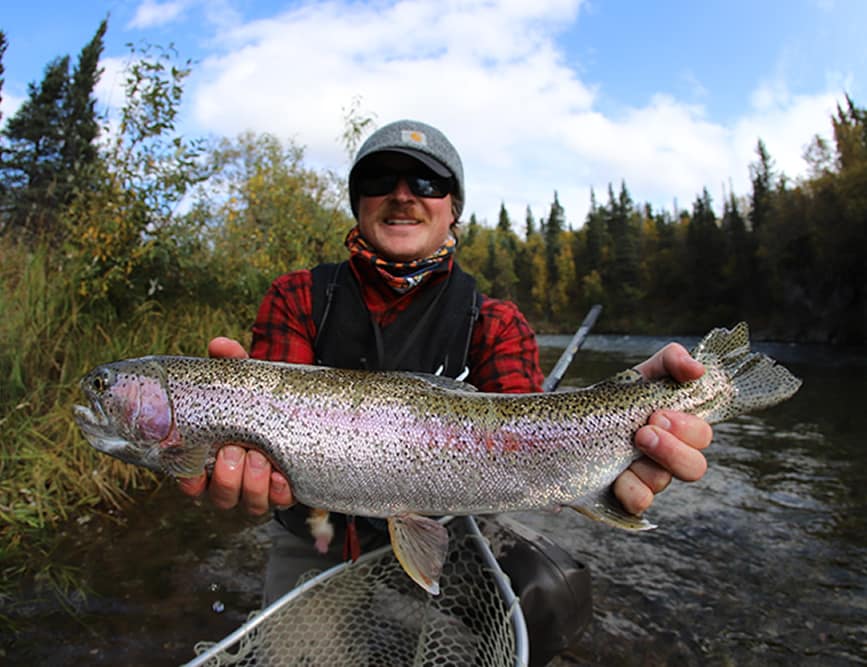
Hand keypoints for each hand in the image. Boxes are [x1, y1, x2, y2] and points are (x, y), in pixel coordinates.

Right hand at [176, 337, 295, 514]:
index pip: (190, 483)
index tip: (195, 470)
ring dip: (253, 484)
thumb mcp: (246, 381)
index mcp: (211, 459)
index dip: (189, 482)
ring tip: (260, 457)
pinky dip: (279, 491)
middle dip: (227, 478)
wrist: (297, 407)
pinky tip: (282, 476)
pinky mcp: (285, 490)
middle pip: (221, 497)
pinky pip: (280, 501)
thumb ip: (231, 363)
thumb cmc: (259, 399)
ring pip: (250, 504)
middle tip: (236, 450)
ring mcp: (259, 488)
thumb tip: (220, 345)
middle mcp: (233, 480)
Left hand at [613, 342, 712, 514]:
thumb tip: (697, 369)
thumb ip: (671, 361)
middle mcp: (665, 458)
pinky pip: (638, 504)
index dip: (688, 428)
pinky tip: (616, 479)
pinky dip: (630, 492)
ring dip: (647, 467)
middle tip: (642, 432)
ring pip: (663, 483)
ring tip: (626, 448)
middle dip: (671, 449)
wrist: (566, 424)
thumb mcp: (641, 375)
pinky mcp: (623, 497)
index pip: (701, 436)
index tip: (658, 414)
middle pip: (694, 467)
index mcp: (675, 429)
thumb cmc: (612, 401)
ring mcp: (645, 478)